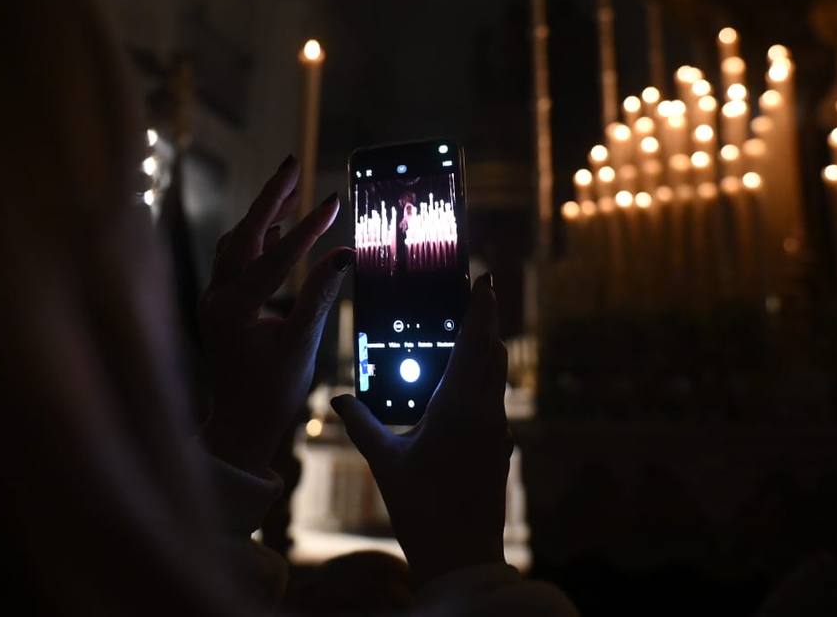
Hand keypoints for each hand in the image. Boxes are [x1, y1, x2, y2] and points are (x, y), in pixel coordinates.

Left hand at [200, 156, 351, 475]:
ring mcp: (213, 300)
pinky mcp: (219, 305)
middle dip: (271, 197)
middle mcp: (215, 298)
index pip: (274, 257)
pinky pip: (235, 258)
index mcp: (232, 309)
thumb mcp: (302, 346)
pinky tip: (275, 225)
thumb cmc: (271, 394)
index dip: (307, 229)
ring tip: (289, 185)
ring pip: (236, 242)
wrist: (239, 429)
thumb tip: (344, 254)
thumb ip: (319, 296)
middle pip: (243, 233)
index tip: (334, 201)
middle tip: (294, 163)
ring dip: (262, 213)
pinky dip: (256, 237)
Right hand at [332, 274, 511, 585]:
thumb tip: (336, 399)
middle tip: (472, 297)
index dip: (482, 307)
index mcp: (460, 406)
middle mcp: (486, 412)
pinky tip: (462, 389)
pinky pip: (493, 403)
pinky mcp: (500, 450)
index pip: (476, 341)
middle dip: (483, 324)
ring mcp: (498, 432)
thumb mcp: (385, 462)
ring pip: (496, 378)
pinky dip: (481, 384)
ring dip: (484, 353)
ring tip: (465, 335)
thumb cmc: (421, 508)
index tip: (485, 279)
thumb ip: (361, 424)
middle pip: (492, 354)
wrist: (462, 557)